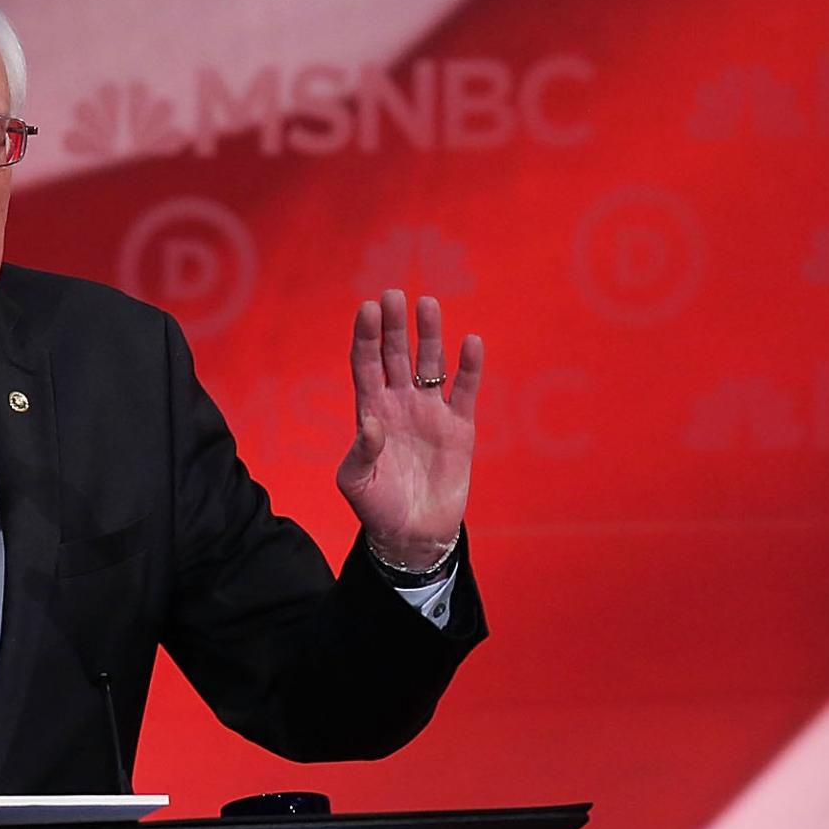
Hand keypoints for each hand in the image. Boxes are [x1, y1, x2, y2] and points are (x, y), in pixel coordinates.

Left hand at [336, 288, 480, 566]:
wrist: (414, 534)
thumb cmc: (378, 508)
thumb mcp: (356, 483)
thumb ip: (361, 451)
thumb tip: (372, 421)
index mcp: (372, 410)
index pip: (366, 364)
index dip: (366, 337)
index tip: (368, 309)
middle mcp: (401, 404)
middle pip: (397, 355)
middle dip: (395, 326)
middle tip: (394, 295)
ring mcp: (431, 413)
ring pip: (431, 365)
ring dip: (429, 336)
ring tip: (429, 305)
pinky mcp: (460, 428)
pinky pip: (466, 391)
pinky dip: (470, 368)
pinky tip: (471, 342)